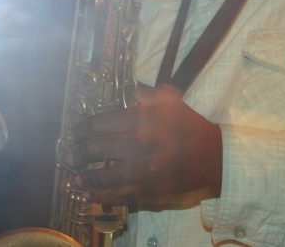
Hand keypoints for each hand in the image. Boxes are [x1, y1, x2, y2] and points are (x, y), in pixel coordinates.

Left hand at [69, 83, 222, 204]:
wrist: (213, 156)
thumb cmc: (190, 125)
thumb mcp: (170, 99)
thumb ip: (146, 93)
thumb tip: (128, 89)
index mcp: (141, 119)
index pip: (100, 124)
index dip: (83, 129)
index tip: (77, 132)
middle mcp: (138, 144)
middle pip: (95, 148)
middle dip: (79, 152)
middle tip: (71, 155)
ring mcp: (141, 171)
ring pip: (102, 175)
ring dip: (84, 177)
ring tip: (75, 177)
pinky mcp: (146, 191)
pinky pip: (116, 195)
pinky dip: (98, 196)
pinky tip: (88, 194)